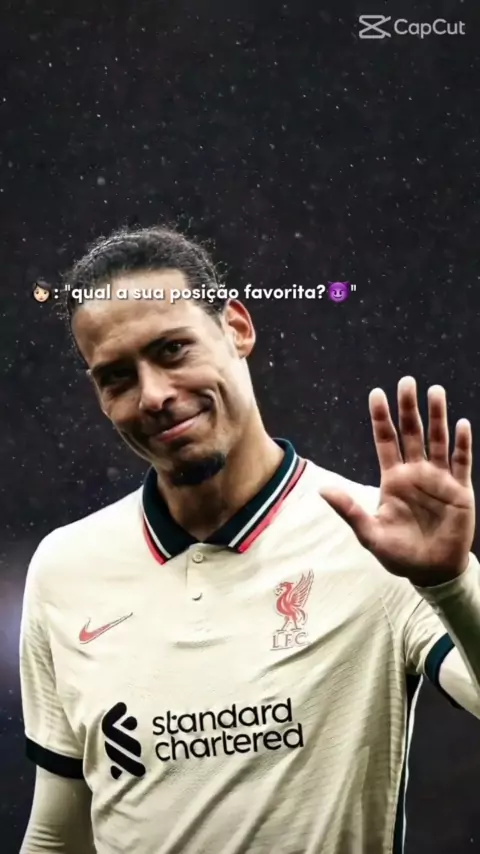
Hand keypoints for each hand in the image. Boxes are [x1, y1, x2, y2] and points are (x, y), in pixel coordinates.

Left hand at [320, 377, 474, 586]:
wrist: (431, 571)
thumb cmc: (399, 554)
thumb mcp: (370, 534)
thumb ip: (350, 511)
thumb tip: (322, 490)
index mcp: (393, 479)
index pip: (385, 440)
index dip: (381, 417)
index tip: (376, 393)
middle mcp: (415, 473)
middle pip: (412, 433)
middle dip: (408, 408)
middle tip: (406, 381)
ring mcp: (438, 479)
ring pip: (438, 440)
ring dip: (437, 416)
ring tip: (435, 391)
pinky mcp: (460, 490)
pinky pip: (461, 462)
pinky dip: (462, 444)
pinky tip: (462, 425)